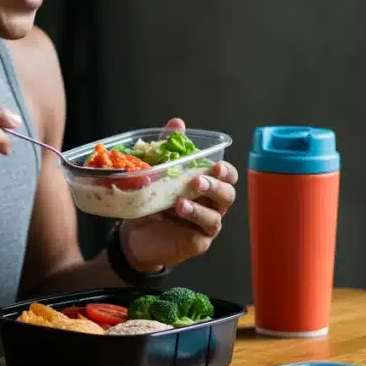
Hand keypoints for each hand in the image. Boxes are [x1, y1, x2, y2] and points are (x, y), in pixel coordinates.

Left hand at [120, 118, 238, 271]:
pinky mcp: (198, 242)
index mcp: (207, 186)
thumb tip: (177, 123)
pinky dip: (192, 222)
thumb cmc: (154, 202)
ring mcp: (206, 225)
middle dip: (216, 186)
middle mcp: (212, 205)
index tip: (216, 165)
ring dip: (200, 207)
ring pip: (215, 216)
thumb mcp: (158, 173)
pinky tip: (179, 213)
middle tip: (198, 180)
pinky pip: (202, 232)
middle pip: (227, 195)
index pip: (227, 176)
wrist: (137, 234)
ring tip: (180, 201)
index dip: (226, 170)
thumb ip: (169, 148)